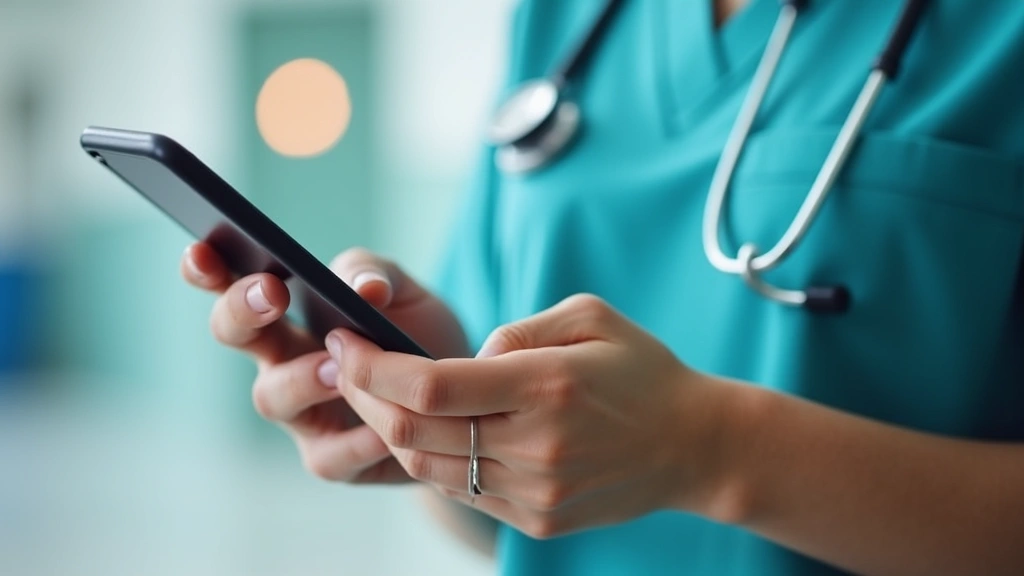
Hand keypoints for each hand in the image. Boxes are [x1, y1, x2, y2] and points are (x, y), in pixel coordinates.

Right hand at [180, 242, 469, 482]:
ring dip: (300, 379)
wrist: (459, 399)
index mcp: (287, 313)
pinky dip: (355, 441)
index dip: (208, 270)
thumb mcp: (404, 290)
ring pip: (273, 397)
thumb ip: (375, 272)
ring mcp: (301, 413)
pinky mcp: (332, 458)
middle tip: (272, 292)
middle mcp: (281, 360)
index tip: (201, 250)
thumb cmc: (416, 333)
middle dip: (242, 312)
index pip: (233, 285)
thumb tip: (364, 289)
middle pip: (234, 335)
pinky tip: (381, 427)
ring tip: (336, 367)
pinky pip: (328, 455)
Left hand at [326, 294, 729, 537]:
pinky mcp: (535, 519)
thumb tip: (463, 362)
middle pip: (413, 432)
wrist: (693, 446)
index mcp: (546, 386)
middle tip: (346, 363)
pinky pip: (459, 490)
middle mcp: (535, 446)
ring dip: (387, 430)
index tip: (343, 338)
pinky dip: (429, 459)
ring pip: (427, 467)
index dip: (373, 365)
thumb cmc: (640, 369)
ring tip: (375, 395)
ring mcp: (534, 491)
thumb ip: (516, 330)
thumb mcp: (590, 316)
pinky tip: (424, 430)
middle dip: (363, 394)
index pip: (430, 386)